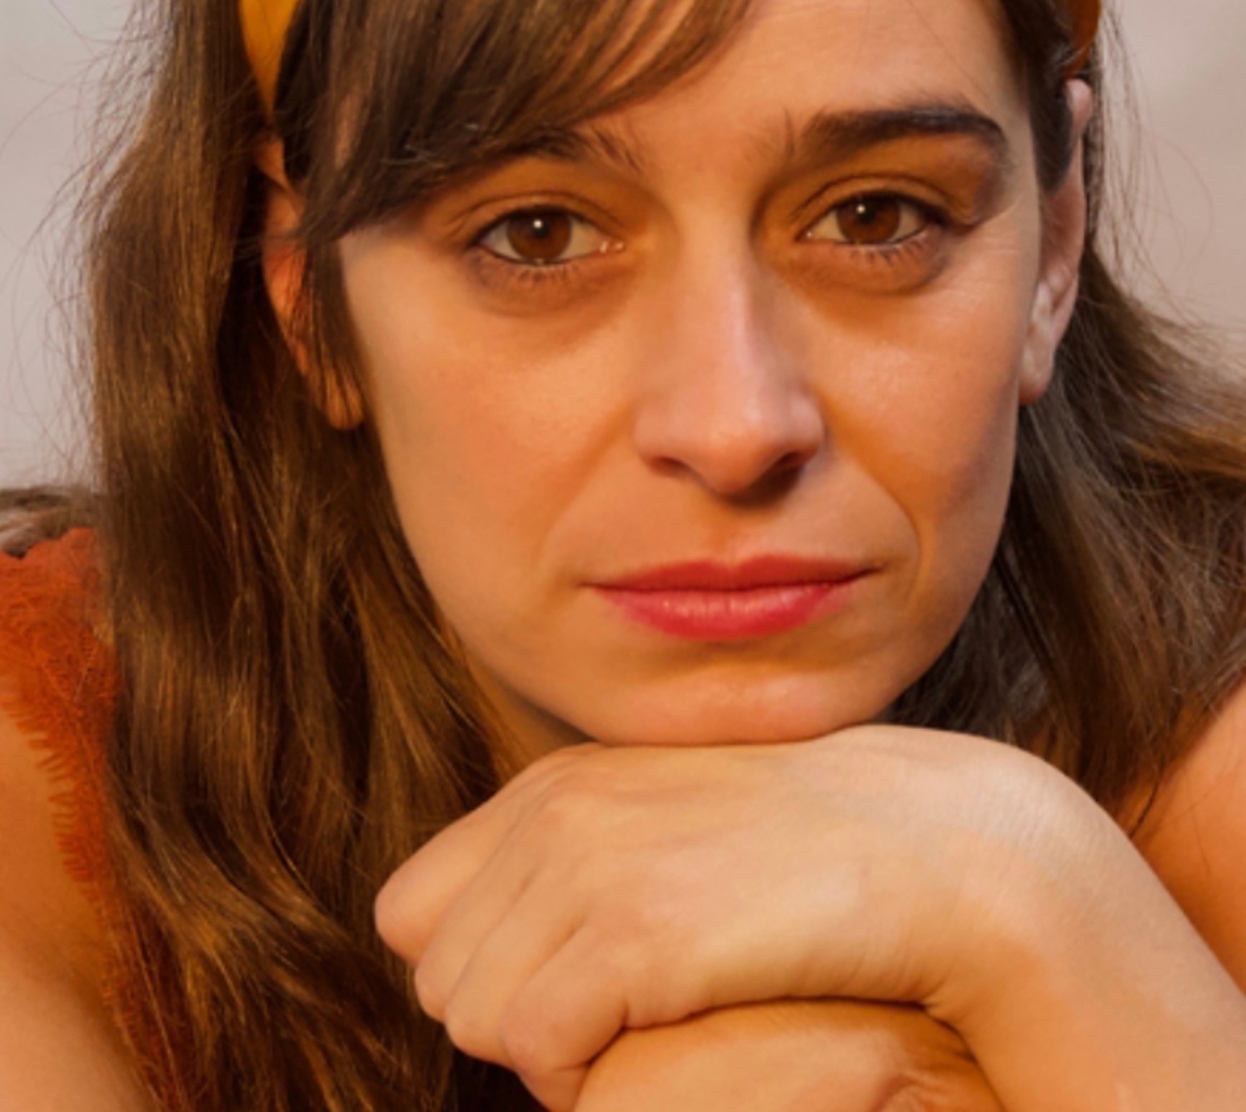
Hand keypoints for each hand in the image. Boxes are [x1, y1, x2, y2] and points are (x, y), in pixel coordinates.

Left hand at [375, 726, 1109, 1108]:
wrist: (935, 848)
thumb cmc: (797, 866)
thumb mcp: (661, 840)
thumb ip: (567, 871)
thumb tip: (469, 956)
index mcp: (550, 787)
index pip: (410, 911)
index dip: (479, 966)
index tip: (569, 980)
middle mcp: (553, 810)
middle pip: (438, 977)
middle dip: (514, 1016)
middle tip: (625, 1008)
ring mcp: (590, 860)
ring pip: (473, 1020)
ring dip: (552, 1051)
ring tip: (654, 1015)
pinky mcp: (635, 928)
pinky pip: (537, 1052)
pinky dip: (586, 1076)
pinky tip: (674, 1031)